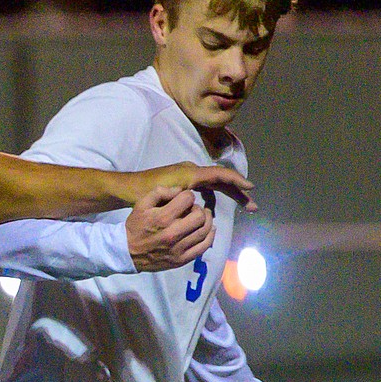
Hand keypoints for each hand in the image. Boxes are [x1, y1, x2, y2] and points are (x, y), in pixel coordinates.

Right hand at [126, 187, 216, 270]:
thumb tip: (180, 190)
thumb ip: (160, 192)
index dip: (187, 196)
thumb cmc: (136, 226)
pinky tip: (208, 230)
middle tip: (193, 210)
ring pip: (205, 230)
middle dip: (199, 209)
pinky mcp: (181, 259)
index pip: (188, 199)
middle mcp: (172, 234)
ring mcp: (178, 248)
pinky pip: (204, 247)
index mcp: (162, 218)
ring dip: (206, 220)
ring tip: (201, 218)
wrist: (127, 252)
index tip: (183, 200)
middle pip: (200, 215)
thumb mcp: (141, 204)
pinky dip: (210, 236)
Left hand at [131, 162, 255, 211]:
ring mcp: (188, 176)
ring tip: (241, 207)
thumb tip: (202, 203)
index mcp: (190, 173)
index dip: (236, 181)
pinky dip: (213, 197)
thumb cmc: (143, 191)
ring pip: (214, 184)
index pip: (219, 174)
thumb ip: (184, 196)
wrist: (127, 187)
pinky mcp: (184, 182)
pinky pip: (205, 188)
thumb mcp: (164, 194)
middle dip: (238, 192)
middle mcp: (192, 172)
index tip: (250, 188)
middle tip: (253, 206)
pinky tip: (213, 210)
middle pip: (221, 180)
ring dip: (228, 195)